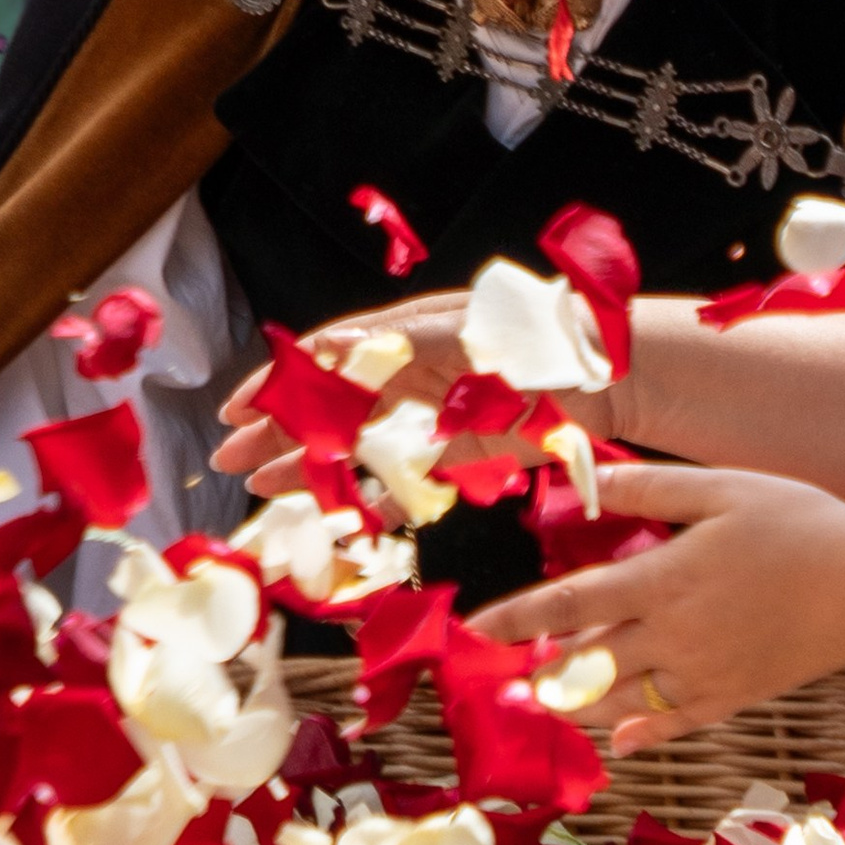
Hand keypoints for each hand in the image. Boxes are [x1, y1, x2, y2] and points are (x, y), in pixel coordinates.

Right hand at [215, 292, 615, 496]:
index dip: (278, 383)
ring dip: (307, 464)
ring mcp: (432, 413)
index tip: (234, 407)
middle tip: (228, 459)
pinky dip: (367, 496)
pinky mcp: (459, 450)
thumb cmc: (543, 339)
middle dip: (276, 430)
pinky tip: (331, 513)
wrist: (615, 374)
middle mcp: (412, 373)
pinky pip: (402, 478)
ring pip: (354, 443)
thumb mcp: (469, 332)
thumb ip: (400, 343)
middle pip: (329, 405)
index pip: (326, 359)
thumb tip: (332, 346)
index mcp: (408, 334)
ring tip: (260, 486)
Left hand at [468, 462, 844, 750]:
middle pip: (585, 663)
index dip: (517, 618)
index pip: (570, 603)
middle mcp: (675, 636)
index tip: (475, 629)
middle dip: (541, 669)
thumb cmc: (803, 525)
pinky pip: (672, 724)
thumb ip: (652, 487)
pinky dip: (639, 733)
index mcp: (665, 580)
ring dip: (578, 701)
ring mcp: (703, 674)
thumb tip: (588, 480)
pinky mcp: (733, 698)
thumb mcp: (725, 490)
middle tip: (509, 670)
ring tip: (548, 696)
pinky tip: (619, 737)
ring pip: (620, 700)